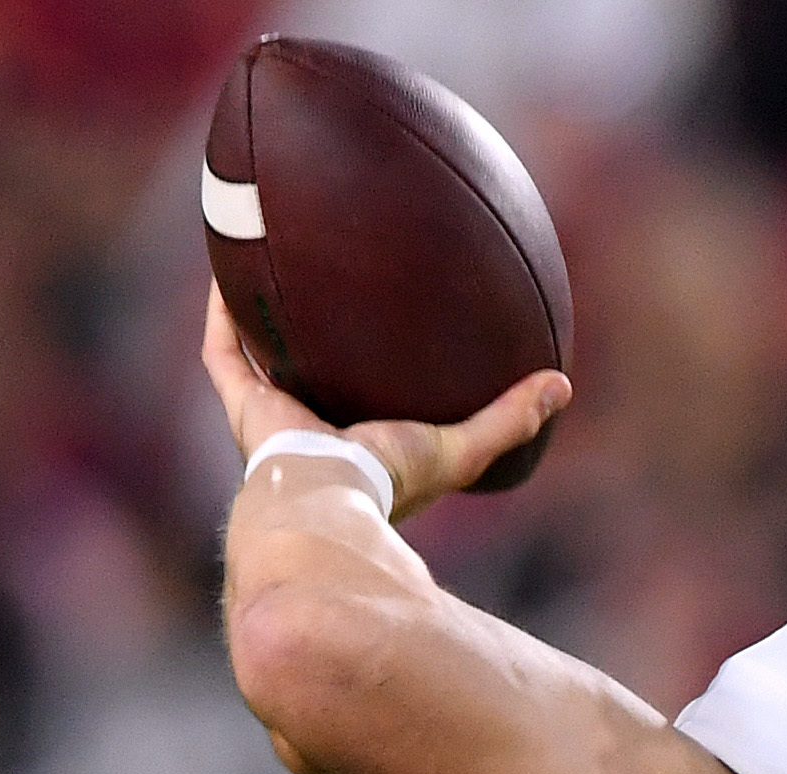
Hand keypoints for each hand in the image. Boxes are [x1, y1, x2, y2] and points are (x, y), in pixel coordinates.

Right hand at [200, 283, 570, 521]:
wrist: (328, 498)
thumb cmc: (392, 482)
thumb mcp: (461, 448)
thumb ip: (511, 419)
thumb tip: (563, 384)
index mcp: (358, 445)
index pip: (366, 402)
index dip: (375, 371)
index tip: (389, 333)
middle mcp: (310, 429)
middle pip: (310, 376)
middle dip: (315, 338)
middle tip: (327, 287)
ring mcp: (271, 417)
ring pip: (260, 358)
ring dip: (262, 317)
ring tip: (268, 263)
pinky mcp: (243, 403)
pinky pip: (224, 348)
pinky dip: (225, 310)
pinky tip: (230, 265)